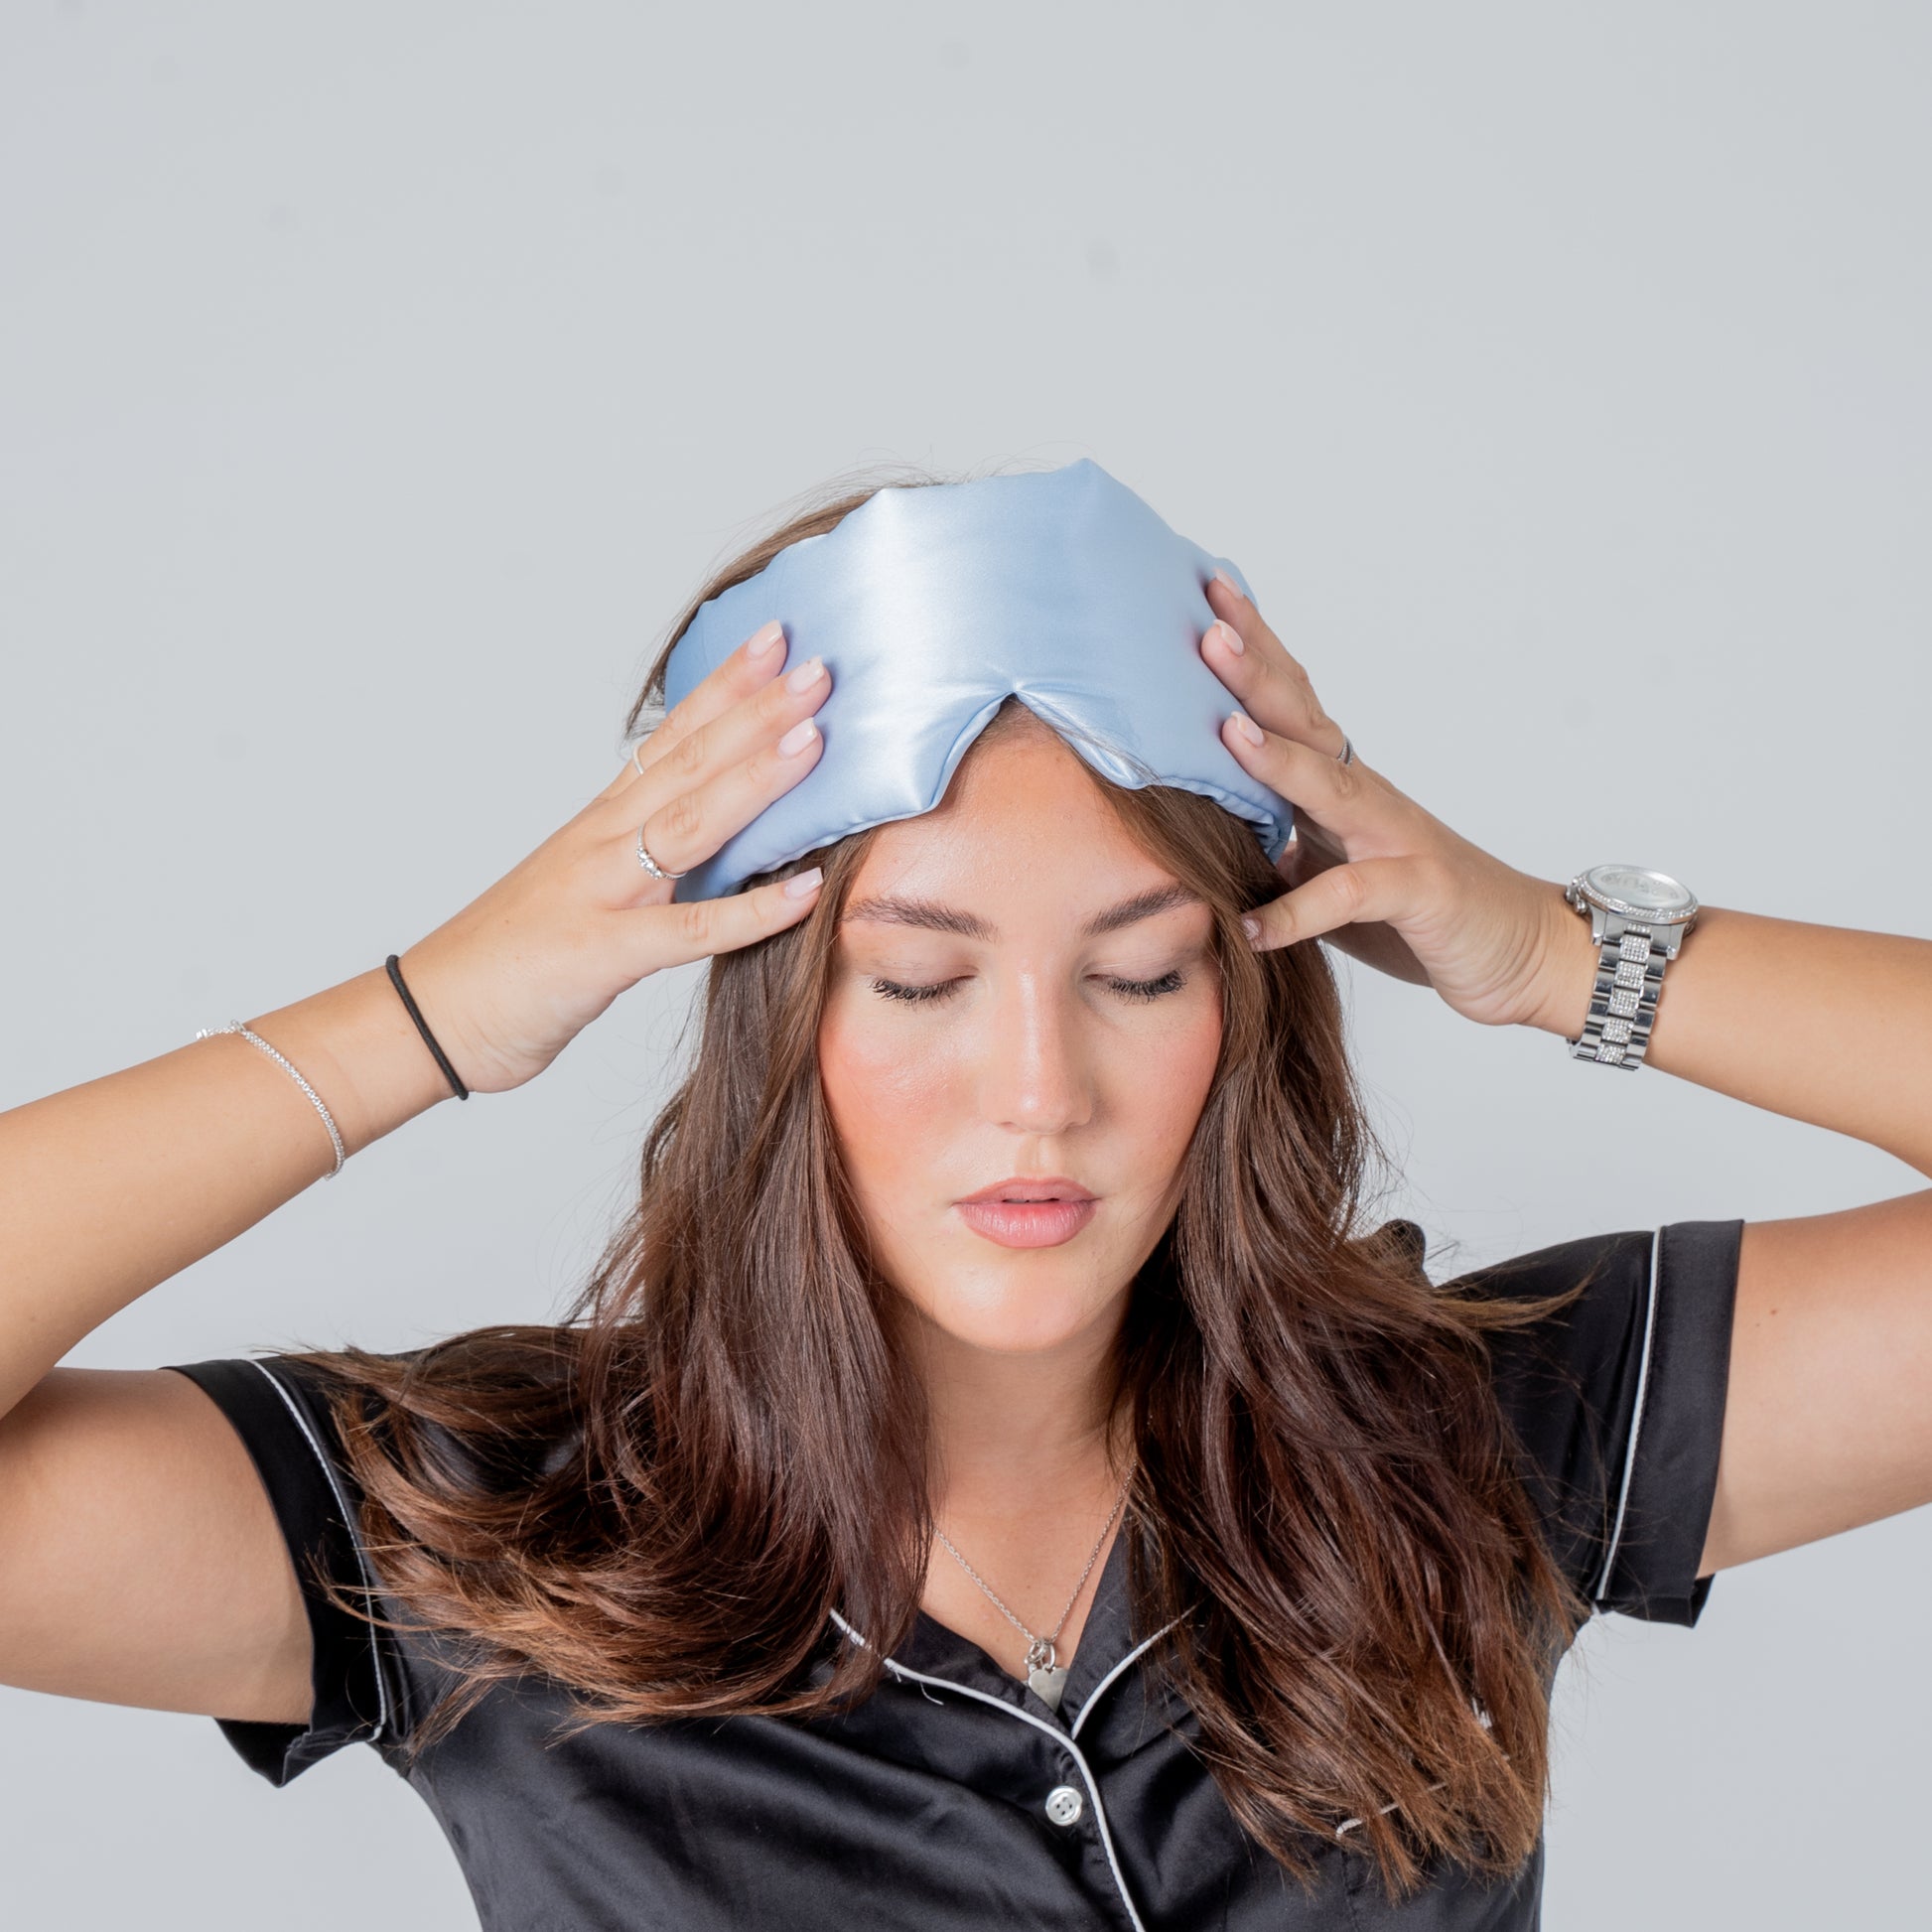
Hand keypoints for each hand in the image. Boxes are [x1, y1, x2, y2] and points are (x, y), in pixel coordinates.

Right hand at [392, 621, 832, 1092]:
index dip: (723, 687)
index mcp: (600, 824)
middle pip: (689, 762)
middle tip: (821, 666)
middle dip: (756, 711)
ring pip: (689, 823)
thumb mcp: (585, 892)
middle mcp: (602, 843)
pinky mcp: (602, 956)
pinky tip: (804, 891)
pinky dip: (748, 912)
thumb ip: (642, 861)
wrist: (431, 1016)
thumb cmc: (510, 959)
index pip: (670, 737)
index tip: (774, 638)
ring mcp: (601, 895)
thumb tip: (710, 838)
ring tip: (815, 736)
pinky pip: (688, 930)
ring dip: (755, 778)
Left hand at [1199, 573, 1581, 1032]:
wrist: (1524, 950)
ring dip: (1278, 758)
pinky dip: (1298, 911)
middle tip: (1208, 625)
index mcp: (1341, 784)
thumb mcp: (1328, 872)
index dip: (1252, 651)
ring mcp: (1396, 838)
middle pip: (1306, 722)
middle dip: (1256, 673)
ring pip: (1332, 788)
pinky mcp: (1419, 892)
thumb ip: (1274, 843)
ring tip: (1226, 730)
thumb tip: (1198, 825)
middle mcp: (1367, 797)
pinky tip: (1252, 925)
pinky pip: (1353, 896)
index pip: (1291, 702)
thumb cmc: (1417, 908)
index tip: (1206, 593)